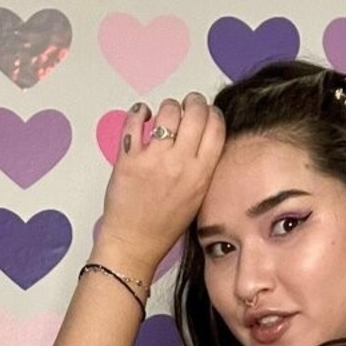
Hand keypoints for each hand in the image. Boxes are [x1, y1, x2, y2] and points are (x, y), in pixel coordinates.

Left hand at [95, 93, 225, 274]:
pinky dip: (139, 112)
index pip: (216, 127)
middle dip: (193, 103)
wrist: (134, 243)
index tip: (207, 113)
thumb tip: (203, 135)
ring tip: (163, 118)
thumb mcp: (197, 198)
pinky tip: (142, 116)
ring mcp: (153, 158)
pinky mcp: (129, 157)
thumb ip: (202, 167)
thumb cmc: (165, 225)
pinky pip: (134, 120)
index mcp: (201, 174)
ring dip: (167, 108)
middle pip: (195, 111)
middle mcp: (180, 162)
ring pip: (168, 110)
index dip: (212, 113)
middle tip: (187, 106)